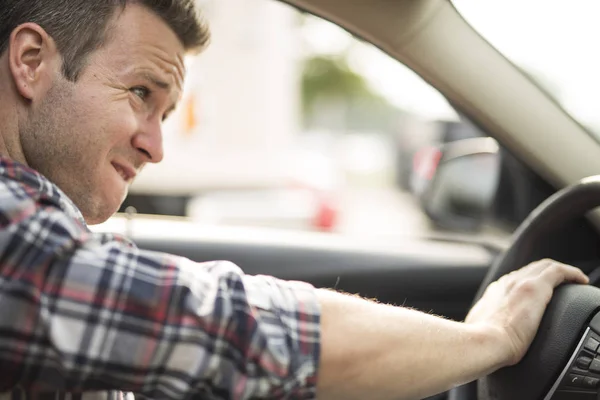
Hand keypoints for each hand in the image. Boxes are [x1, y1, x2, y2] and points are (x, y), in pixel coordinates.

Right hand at [465, 259, 588, 366]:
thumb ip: (489, 326)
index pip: (514, 280)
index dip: (529, 280)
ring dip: (559, 271)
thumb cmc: (485, 343)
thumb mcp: (484, 331)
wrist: (486, 341)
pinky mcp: (535, 287)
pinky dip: (571, 273)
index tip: (539, 291)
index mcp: (494, 293)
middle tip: (561, 283)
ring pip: (544, 266)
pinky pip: (558, 271)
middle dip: (546, 273)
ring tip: (573, 280)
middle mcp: (506, 283)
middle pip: (530, 269)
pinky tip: (581, 279)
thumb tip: (492, 335)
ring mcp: (520, 282)